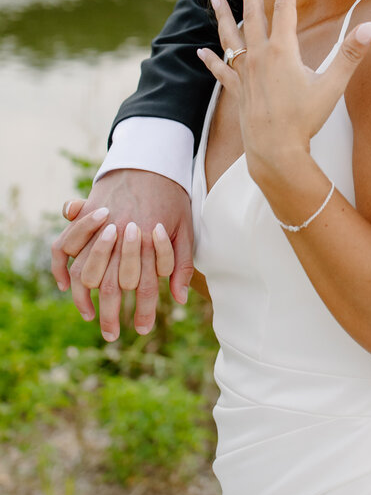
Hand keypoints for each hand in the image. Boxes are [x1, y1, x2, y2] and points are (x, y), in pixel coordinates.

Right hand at [51, 169, 192, 340]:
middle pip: (113, 285)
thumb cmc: (172, 194)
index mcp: (149, 239)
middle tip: (112, 335)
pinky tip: (67, 286)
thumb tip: (179, 298)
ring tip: (91, 317)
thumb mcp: (185, 226)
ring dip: (86, 299)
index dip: (144, 310)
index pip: (145, 284)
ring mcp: (100, 226)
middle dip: (112, 314)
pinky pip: (63, 246)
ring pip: (86, 271)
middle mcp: (121, 235)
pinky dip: (61, 267)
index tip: (142, 330)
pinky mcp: (85, 217)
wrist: (150, 159)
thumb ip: (180, 263)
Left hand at [198, 0, 370, 185]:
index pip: (285, 9)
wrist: (277, 152)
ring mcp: (247, 74)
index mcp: (283, 51)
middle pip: (254, 16)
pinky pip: (223, 70)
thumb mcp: (332, 86)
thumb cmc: (305, 120)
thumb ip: (350, 54)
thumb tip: (370, 28)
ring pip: (231, 38)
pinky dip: (212, 60)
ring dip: (224, 17)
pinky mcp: (239, 91)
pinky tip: (201, 51)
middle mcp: (260, 57)